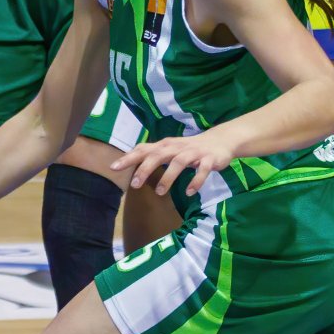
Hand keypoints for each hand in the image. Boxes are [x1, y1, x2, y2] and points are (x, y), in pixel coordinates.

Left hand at [112, 131, 235, 197]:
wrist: (220, 141)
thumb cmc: (189, 148)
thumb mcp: (169, 149)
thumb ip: (152, 155)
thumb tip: (130, 162)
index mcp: (166, 145)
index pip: (144, 149)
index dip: (129, 158)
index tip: (113, 168)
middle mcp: (177, 147)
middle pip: (158, 155)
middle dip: (145, 169)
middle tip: (134, 185)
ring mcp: (194, 153)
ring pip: (179, 163)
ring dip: (168, 177)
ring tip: (160, 192)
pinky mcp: (209, 160)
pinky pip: (202, 170)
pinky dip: (195, 181)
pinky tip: (190, 192)